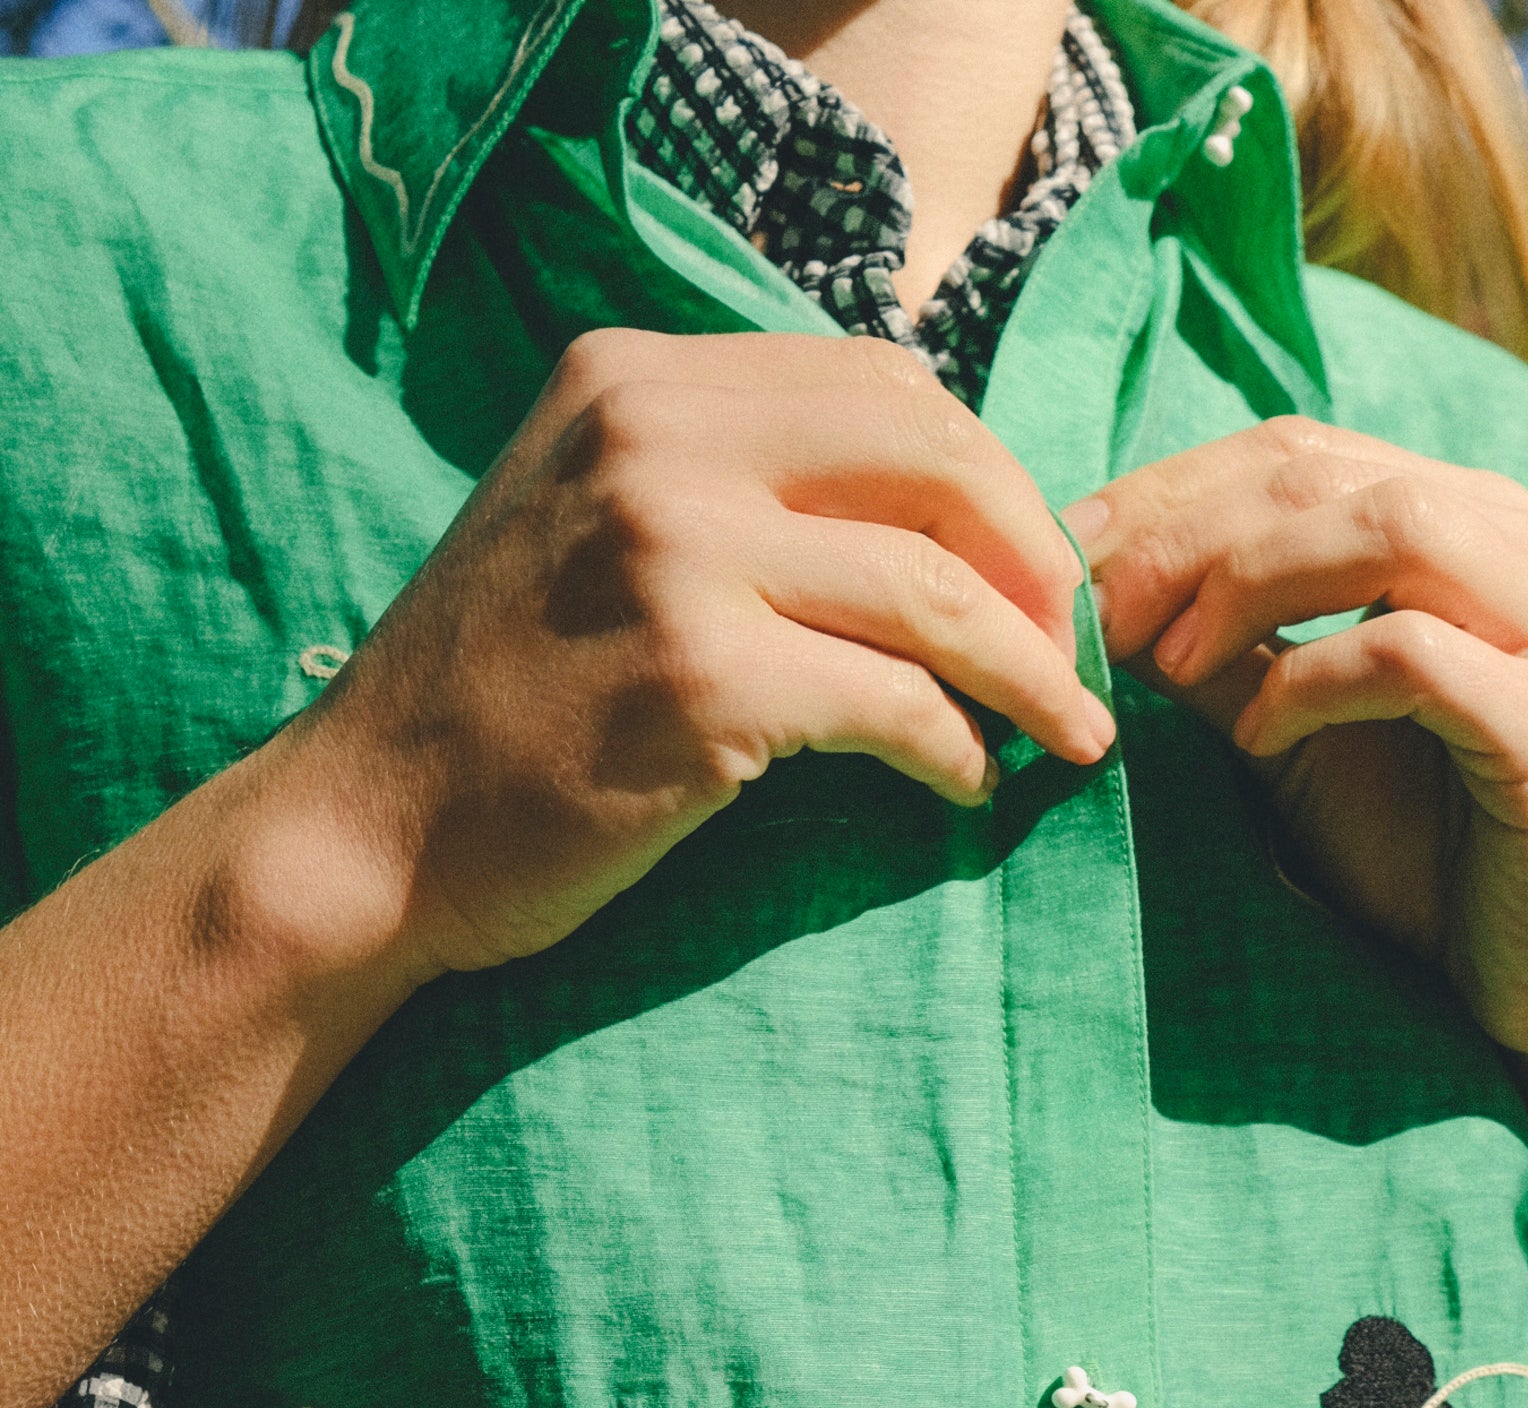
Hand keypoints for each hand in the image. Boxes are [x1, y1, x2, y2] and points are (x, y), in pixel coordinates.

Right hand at [293, 330, 1113, 978]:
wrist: (369, 828)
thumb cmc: (502, 700)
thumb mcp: (593, 526)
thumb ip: (730, 484)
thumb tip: (936, 522)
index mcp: (636, 377)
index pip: (883, 385)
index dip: (990, 478)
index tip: (1034, 570)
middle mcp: (655, 438)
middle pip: (933, 458)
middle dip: (1037, 558)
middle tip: (1076, 653)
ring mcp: (673, 554)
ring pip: (934, 588)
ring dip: (1030, 672)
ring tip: (1068, 735)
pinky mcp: (698, 682)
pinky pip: (894, 703)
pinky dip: (956, 750)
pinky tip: (965, 786)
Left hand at [1067, 418, 1527, 1063]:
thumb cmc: (1411, 857)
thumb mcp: (1285, 734)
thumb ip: (1215, 652)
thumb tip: (1089, 586)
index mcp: (1474, 526)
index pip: (1301, 454)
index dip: (1170, 493)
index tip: (1067, 557)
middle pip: (1329, 475)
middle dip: (1186, 535)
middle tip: (1093, 611)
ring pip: (1389, 526)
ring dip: (1249, 584)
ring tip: (1170, 663)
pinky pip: (1415, 653)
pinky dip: (1314, 683)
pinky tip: (1261, 739)